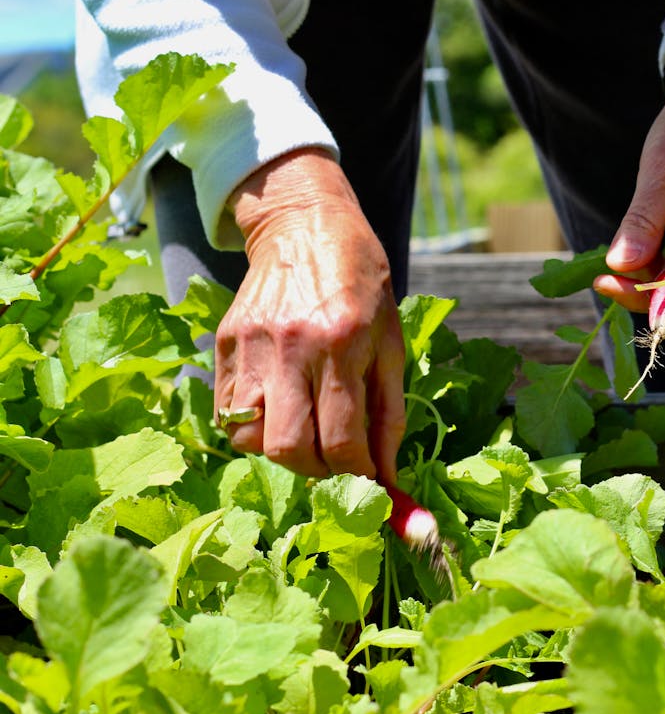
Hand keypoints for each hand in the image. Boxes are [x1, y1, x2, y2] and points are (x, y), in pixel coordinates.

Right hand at [214, 148, 405, 481]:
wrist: (305, 225)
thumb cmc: (362, 284)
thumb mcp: (392, 343)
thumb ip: (389, 413)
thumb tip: (387, 477)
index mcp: (343, 343)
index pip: (342, 440)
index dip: (360, 478)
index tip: (372, 488)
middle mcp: (291, 347)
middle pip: (290, 449)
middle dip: (320, 473)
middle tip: (339, 464)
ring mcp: (250, 346)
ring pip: (252, 439)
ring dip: (284, 452)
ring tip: (309, 433)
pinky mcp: (224, 344)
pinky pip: (228, 414)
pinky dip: (254, 429)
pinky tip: (280, 412)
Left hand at [594, 40, 664, 315]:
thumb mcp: (663, 171)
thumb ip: (644, 220)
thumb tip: (619, 264)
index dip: (652, 294)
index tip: (607, 281)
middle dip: (644, 288)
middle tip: (601, 277)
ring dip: (645, 275)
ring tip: (610, 262)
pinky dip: (651, 261)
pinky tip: (629, 248)